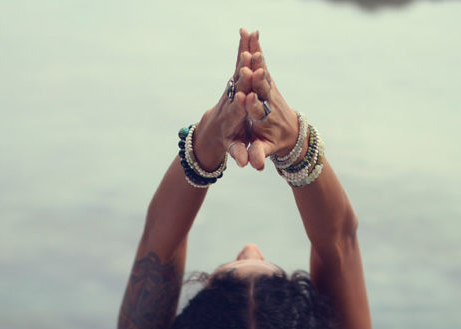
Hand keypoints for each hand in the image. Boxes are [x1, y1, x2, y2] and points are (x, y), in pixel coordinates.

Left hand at [193, 29, 255, 168]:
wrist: (212, 129)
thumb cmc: (228, 141)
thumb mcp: (233, 149)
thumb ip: (238, 153)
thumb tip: (243, 163)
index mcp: (231, 118)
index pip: (235, 111)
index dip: (239, 104)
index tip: (243, 96)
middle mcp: (230, 100)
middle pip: (236, 87)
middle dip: (242, 75)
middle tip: (246, 61)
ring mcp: (231, 88)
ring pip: (237, 69)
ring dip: (242, 54)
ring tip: (247, 38)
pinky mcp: (234, 79)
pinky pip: (239, 62)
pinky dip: (244, 48)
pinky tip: (248, 32)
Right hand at [236, 32, 300, 170]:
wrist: (293, 133)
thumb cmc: (275, 143)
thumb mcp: (267, 150)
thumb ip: (260, 154)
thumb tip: (256, 165)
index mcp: (266, 119)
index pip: (259, 112)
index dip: (253, 106)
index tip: (247, 99)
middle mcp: (269, 102)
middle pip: (263, 89)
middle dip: (257, 78)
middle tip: (251, 65)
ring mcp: (270, 90)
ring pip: (263, 71)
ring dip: (258, 57)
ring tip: (251, 42)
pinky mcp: (269, 81)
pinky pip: (262, 63)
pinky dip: (256, 49)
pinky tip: (251, 33)